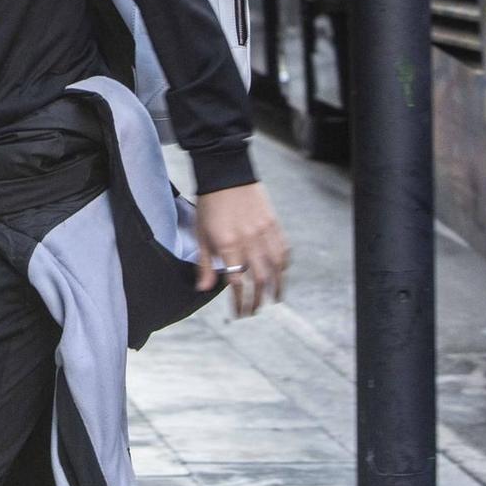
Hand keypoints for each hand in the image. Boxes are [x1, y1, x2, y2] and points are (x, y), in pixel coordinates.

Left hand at [194, 183, 289, 316]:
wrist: (226, 173)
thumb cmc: (210, 204)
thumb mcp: (201, 234)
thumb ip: (205, 264)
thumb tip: (204, 289)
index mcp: (228, 244)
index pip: (237, 283)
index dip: (240, 302)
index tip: (239, 312)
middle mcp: (248, 240)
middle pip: (260, 280)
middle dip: (258, 300)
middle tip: (255, 310)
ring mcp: (264, 231)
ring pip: (276, 268)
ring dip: (276, 287)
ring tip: (274, 298)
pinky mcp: (274, 223)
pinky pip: (284, 250)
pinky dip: (284, 265)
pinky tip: (281, 274)